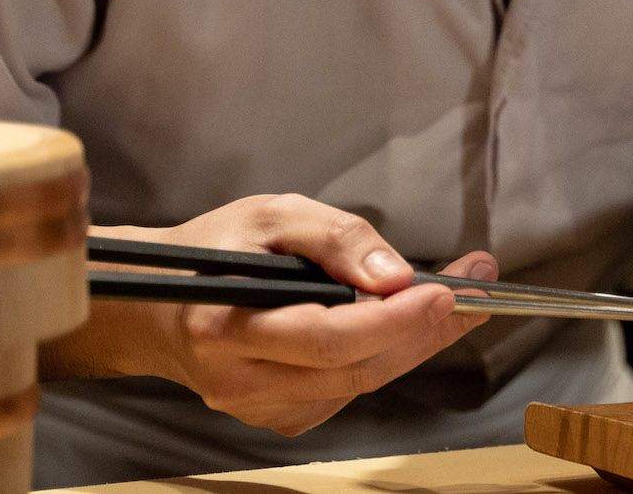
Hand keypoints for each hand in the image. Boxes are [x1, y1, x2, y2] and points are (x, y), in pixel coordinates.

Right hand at [114, 193, 495, 435]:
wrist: (157, 305)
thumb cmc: (214, 249)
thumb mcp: (271, 215)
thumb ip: (334, 238)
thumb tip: (394, 275)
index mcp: (228, 325)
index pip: (328, 338)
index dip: (393, 321)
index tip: (447, 291)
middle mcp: (240, 380)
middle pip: (355, 370)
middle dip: (424, 331)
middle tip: (475, 293)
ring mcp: (257, 408)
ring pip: (359, 385)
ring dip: (414, 344)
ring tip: (455, 303)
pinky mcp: (275, 418)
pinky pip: (345, 394)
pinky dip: (382, 360)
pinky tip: (401, 328)